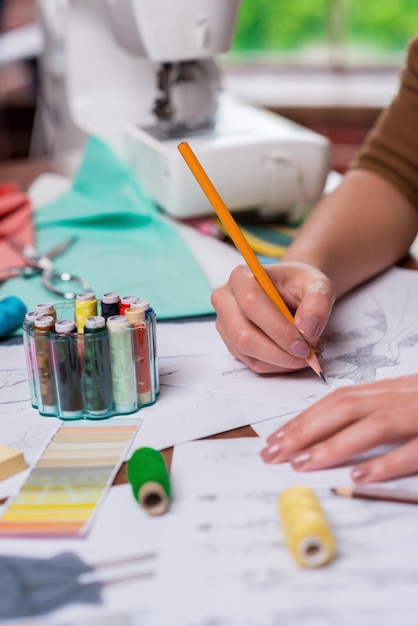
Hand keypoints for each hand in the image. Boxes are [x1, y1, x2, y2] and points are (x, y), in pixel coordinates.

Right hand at [211, 261, 334, 373]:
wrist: (292, 291)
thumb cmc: (300, 285)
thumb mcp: (318, 285)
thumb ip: (318, 303)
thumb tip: (307, 330)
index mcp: (241, 277)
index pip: (251, 303)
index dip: (278, 328)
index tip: (304, 343)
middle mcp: (226, 300)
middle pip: (243, 335)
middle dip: (279, 352)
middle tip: (307, 354)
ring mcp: (225, 324)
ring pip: (248, 353)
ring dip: (281, 361)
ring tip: (305, 353)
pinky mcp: (232, 343)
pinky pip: (253, 363)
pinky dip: (277, 366)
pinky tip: (294, 356)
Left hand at [261, 374, 417, 481]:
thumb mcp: (410, 401)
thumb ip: (379, 412)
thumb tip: (338, 432)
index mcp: (392, 391)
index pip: (339, 400)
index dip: (305, 418)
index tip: (277, 438)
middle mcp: (402, 397)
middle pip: (345, 408)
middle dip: (305, 430)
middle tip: (274, 453)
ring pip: (373, 426)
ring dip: (334, 445)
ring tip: (302, 463)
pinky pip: (414, 449)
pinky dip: (386, 462)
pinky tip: (359, 475)